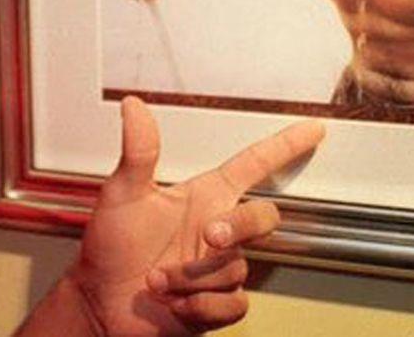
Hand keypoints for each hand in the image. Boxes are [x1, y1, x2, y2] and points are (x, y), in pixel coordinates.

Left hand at [68, 97, 325, 334]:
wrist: (100, 306)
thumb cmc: (110, 249)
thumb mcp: (122, 195)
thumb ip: (138, 152)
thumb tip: (133, 107)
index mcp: (203, 198)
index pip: (254, 165)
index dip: (285, 145)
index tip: (313, 128)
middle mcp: (216, 232)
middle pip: (263, 218)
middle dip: (240, 226)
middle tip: (208, 236)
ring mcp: (219, 269)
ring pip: (236, 269)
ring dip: (191, 277)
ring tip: (157, 279)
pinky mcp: (217, 305)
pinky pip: (233, 304)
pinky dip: (200, 305)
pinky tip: (175, 302)